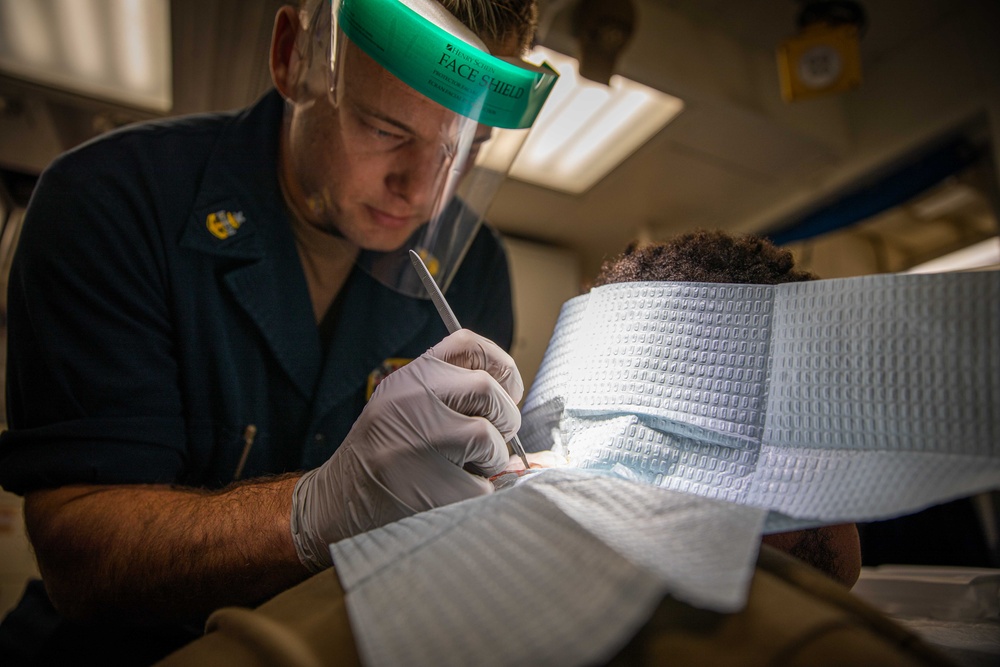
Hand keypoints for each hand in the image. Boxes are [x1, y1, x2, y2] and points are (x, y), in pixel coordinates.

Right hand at [290, 330, 522, 570]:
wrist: (336, 502)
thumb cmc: (384, 453)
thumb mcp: (406, 405)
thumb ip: (452, 392)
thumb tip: (515, 401)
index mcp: (409, 378)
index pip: (469, 346)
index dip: (502, 367)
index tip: (506, 391)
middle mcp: (410, 401)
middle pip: (488, 391)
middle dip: (504, 419)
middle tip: (490, 441)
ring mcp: (417, 443)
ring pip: (490, 438)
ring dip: (491, 460)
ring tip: (466, 468)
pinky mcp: (429, 487)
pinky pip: (482, 486)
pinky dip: (476, 494)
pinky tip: (449, 495)